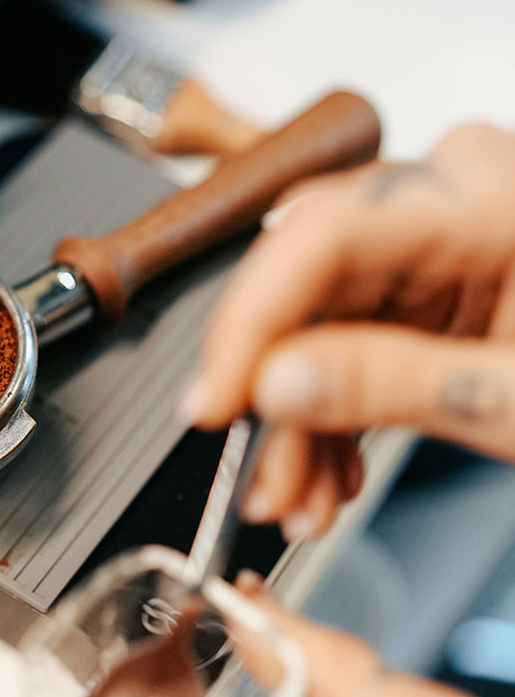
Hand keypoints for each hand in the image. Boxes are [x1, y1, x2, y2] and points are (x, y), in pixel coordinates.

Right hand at [178, 123, 514, 539]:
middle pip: (304, 287)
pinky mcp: (417, 286)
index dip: (248, 325)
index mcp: (483, 198)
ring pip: (312, 325)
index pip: (317, 235)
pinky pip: (341, 340)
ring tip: (304, 498)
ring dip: (299, 423)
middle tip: (264, 479)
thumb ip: (396, 384)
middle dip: (273, 397)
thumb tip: (276, 383)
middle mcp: (442, 201)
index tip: (212, 405)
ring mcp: (426, 242)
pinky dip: (329, 414)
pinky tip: (331, 470)